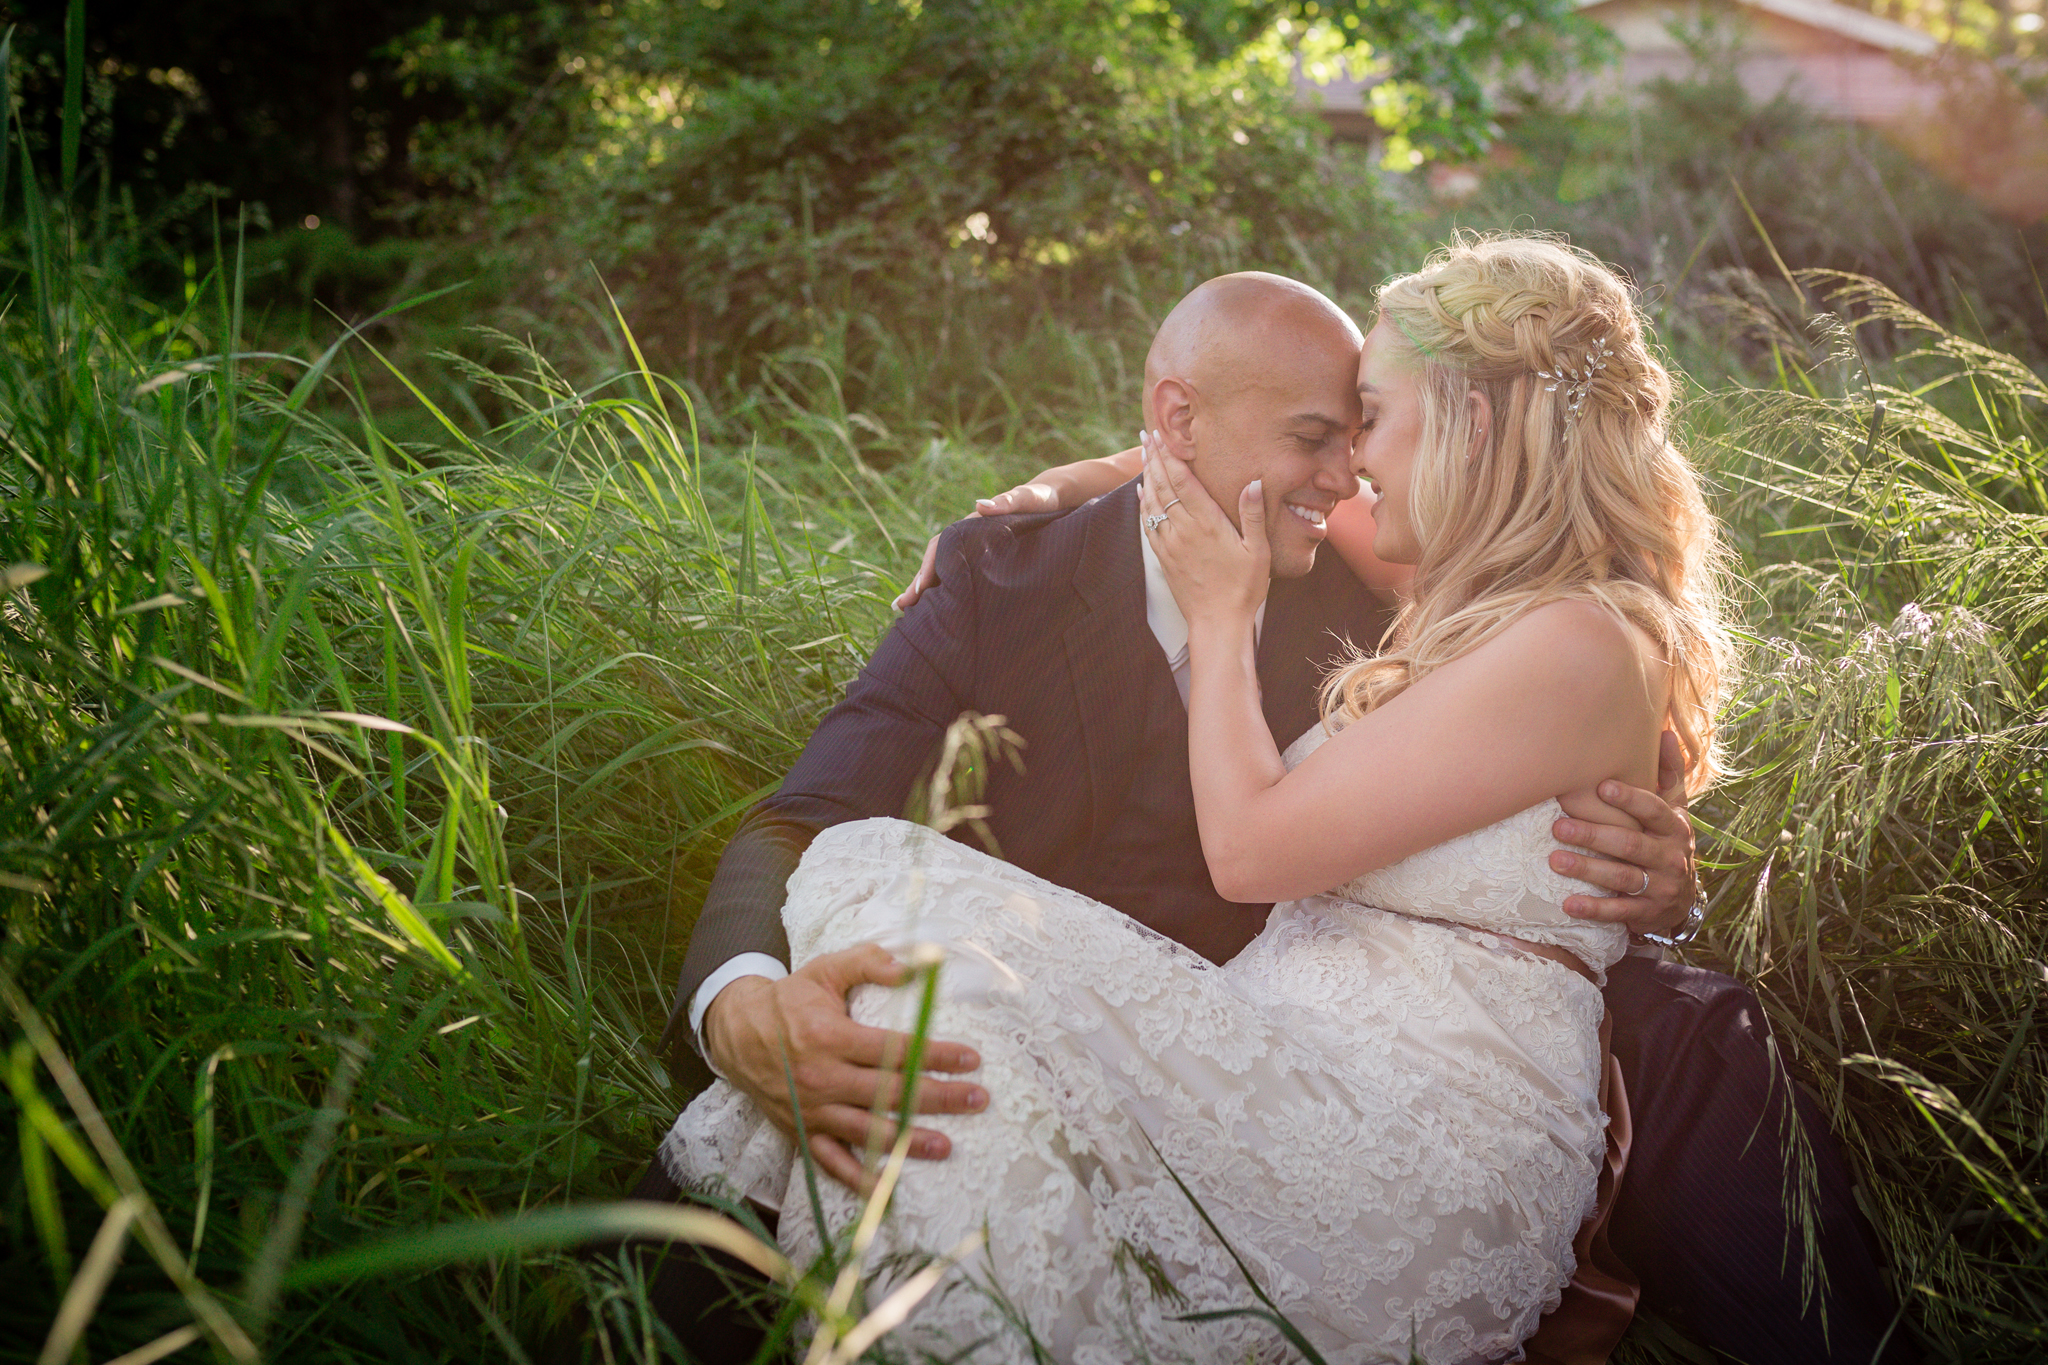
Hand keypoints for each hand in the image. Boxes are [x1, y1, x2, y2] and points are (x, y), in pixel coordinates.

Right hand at [701, 945, 987, 1191]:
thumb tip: (912, 969)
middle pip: (889, 1092)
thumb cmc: (789, 1000)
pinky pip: (831, 1162)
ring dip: (908, 1140)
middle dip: (938, 1096)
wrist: (736, 1032)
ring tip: (946, 1146)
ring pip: (867, 1131)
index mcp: (830, 1037)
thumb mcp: (825, 970)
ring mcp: (811, 1110)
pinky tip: (887, 1189)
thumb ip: (868, 964)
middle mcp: (821, 1078)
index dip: (935, 1055)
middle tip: (977, 1099)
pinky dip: (858, 1179)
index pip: (894, 1050)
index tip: (970, 1059)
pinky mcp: (801, 1131)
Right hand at [893, 482, 1060, 610]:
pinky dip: (946, 591)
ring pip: (944, 571)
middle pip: (935, 562)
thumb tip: (979, 505)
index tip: (919, 588)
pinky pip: (960, 577)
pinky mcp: (985, 561)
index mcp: (972, 526)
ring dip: (927, 590)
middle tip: (899, 607)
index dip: (928, 567)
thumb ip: (1007, 501)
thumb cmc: (1040, 499)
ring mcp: (975, 551)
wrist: (1051, 498)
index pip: (940, 547)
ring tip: (908, 612)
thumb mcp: (1027, 499)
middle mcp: (968, 539)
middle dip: (918, 584)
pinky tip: (940, 609)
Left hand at [1139, 430, 1267, 629]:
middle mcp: (1184, 529)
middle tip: (1146, 434)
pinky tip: (1142, 492)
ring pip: (1153, 501)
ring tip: (1143, 454)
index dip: (1170, 456)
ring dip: (1146, 475)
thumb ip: (1253, 514)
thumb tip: (1254, 481)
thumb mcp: (1258, 550)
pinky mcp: (1164, 557)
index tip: (1161, 436)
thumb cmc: (1244, 587)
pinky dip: (1143, 504)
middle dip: (1154, 457)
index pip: (1183, 480)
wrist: (1217, 622)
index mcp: (1208, 522)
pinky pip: (1148, 524)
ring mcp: (1170, 543)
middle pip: (1163, 485)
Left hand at [1550, 731, 1697, 935]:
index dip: (1630, 799)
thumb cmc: (1667, 841)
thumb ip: (1668, 773)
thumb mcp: (1675, 809)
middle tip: (1559, 825)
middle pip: (1631, 844)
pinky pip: (1619, 912)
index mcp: (1675, 827)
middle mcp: (1671, 857)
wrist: (1683, 898)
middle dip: (1595, 835)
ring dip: (1588, 870)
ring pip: (1622, 878)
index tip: (1602, 786)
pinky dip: (1594, 908)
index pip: (1654, 810)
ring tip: (1555, 860)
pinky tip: (1567, 904)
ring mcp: (1660, 887)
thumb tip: (1663, 730)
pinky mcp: (1647, 913)